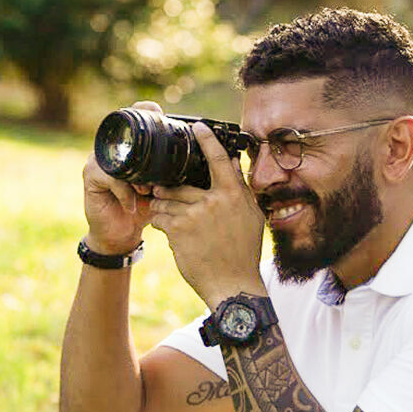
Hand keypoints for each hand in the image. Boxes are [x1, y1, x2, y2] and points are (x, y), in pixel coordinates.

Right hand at [81, 98, 160, 256]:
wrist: (121, 235)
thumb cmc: (142, 209)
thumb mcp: (162, 188)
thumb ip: (173, 172)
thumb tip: (203, 159)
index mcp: (129, 148)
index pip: (134, 116)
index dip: (146, 110)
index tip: (161, 114)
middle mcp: (112, 149)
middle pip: (123, 131)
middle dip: (139, 141)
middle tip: (155, 161)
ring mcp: (98, 161)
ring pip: (119, 157)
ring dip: (136, 176)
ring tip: (146, 191)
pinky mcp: (90, 177)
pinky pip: (110, 178)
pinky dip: (125, 193)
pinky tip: (133, 205)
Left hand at [146, 122, 265, 306]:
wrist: (232, 285)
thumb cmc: (243, 253)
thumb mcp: (252, 218)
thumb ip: (241, 189)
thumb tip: (234, 163)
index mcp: (233, 195)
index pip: (219, 159)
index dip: (207, 140)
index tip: (198, 126)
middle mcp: (214, 201)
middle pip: (182, 184)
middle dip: (170, 192)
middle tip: (164, 195)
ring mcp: (195, 214)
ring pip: (167, 200)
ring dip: (162, 207)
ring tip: (167, 217)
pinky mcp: (179, 230)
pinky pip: (160, 217)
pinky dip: (160, 222)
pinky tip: (166, 231)